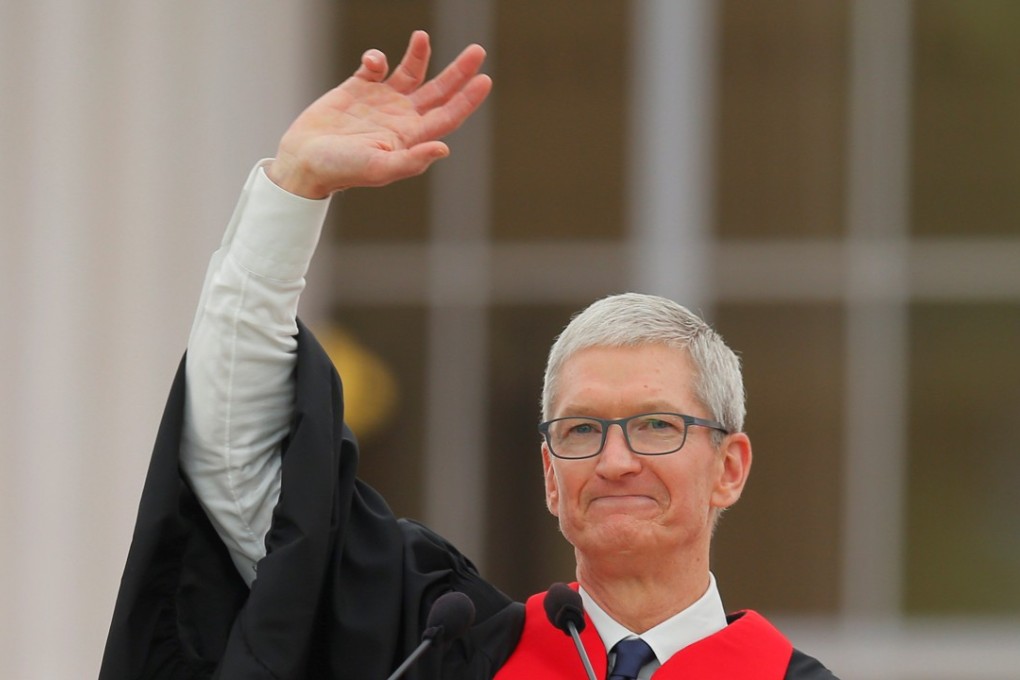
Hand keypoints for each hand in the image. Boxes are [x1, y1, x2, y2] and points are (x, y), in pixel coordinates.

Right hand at [267, 30, 491, 198]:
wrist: (303, 161)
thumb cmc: (340, 170)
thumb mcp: (378, 168)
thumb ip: (412, 161)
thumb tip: (444, 148)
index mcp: (410, 137)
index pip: (448, 115)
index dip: (468, 99)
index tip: (485, 79)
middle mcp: (400, 117)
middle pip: (439, 91)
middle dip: (459, 72)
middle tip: (477, 50)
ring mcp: (380, 102)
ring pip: (411, 73)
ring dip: (420, 55)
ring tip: (422, 37)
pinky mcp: (357, 88)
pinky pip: (376, 66)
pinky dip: (377, 58)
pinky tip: (371, 62)